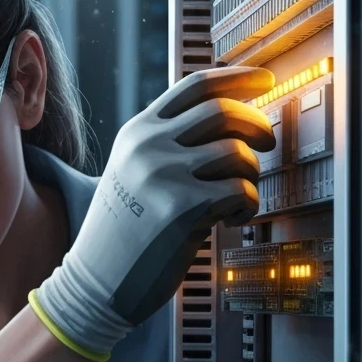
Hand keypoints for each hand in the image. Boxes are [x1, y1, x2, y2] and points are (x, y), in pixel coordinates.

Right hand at [35, 65, 276, 357]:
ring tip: (236, 197)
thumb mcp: (132, 172)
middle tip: (265, 143)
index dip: (237, 78)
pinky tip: (231, 219)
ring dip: (250, 176)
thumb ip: (168, 144)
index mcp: (137, 132)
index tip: (264, 79)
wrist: (96, 283)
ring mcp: (163, 175)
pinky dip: (247, 206)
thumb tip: (232, 122)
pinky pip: (241, 192)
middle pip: (223, 112)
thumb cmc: (122, 234)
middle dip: (257, 125)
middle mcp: (148, 146)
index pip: (195, 87)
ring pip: (237, 153)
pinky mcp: (183, 208)